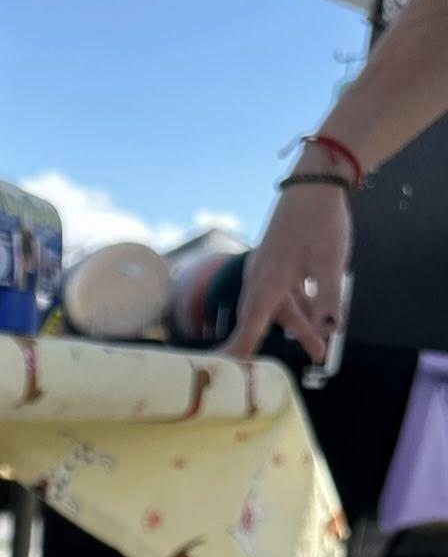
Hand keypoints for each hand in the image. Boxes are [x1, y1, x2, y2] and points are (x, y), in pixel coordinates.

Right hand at [222, 182, 351, 362]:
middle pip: (265, 322)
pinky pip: (286, 294)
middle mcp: (261, 280)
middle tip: (285, 370)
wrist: (315, 180)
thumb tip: (330, 331)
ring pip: (281, 308)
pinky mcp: (279, 263)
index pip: (248, 328)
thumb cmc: (319, 221)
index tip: (227, 375)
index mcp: (267, 284)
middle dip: (278, 345)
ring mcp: (268, 271)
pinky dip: (302, 307)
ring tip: (321, 350)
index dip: (237, 353)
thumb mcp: (330, 263)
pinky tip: (318, 317)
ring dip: (300, 327)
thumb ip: (329, 300)